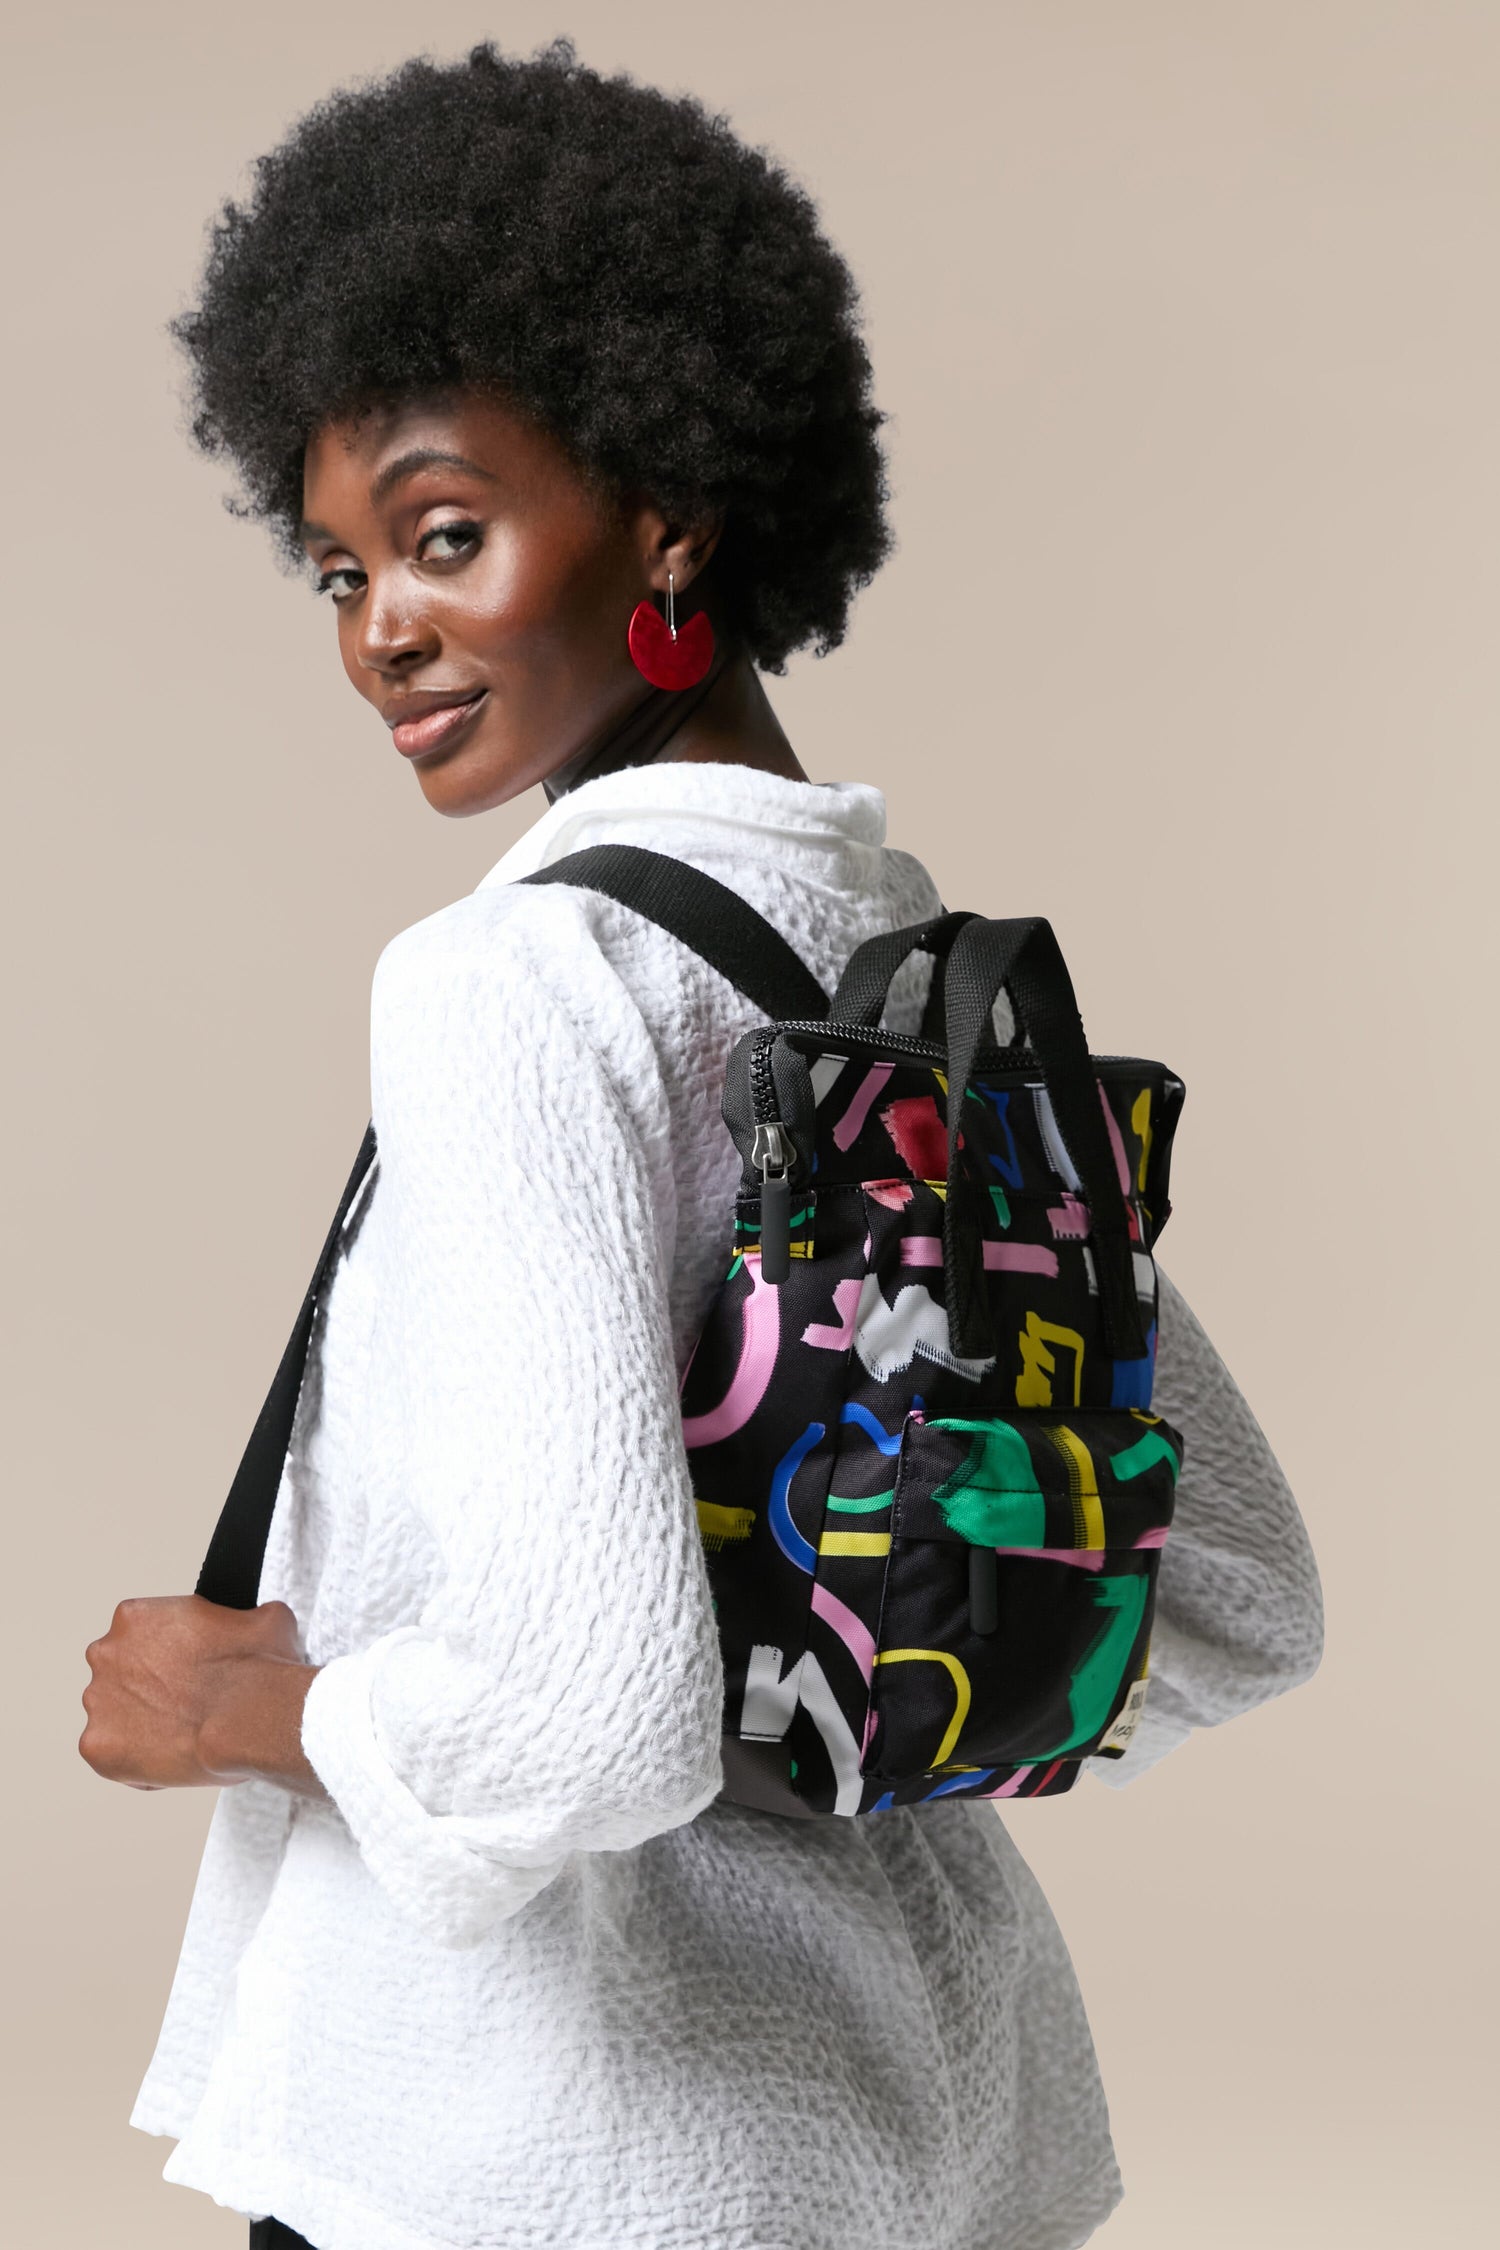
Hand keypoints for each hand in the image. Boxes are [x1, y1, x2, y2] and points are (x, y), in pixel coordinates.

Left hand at [81, 1595, 324, 1796]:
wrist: (251, 1717)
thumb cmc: (257, 1667)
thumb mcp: (266, 1619)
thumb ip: (245, 1617)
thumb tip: (257, 1621)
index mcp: (135, 1616)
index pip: (141, 1634)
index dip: (169, 1654)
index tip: (190, 1670)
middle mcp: (105, 1653)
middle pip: (119, 1672)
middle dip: (146, 1688)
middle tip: (185, 1703)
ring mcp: (97, 1702)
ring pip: (115, 1716)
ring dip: (140, 1724)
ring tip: (182, 1735)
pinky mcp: (97, 1747)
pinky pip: (113, 1757)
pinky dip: (136, 1762)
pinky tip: (173, 1758)